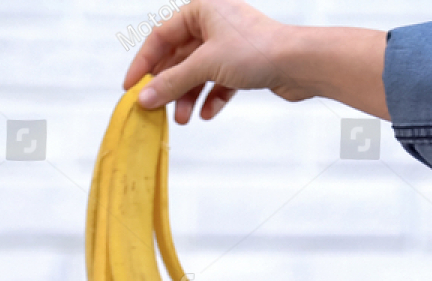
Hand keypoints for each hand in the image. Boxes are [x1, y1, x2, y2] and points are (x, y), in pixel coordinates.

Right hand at [123, 0, 388, 123]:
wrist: (300, 62)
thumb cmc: (255, 51)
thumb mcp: (206, 65)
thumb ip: (173, 82)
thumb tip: (144, 98)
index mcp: (200, 10)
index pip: (160, 37)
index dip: (144, 63)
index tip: (131, 88)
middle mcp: (214, 23)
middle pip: (179, 58)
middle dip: (170, 86)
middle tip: (157, 110)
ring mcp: (229, 44)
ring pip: (199, 73)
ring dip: (189, 97)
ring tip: (184, 120)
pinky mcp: (244, 64)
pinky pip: (219, 82)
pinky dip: (212, 98)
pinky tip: (209, 113)